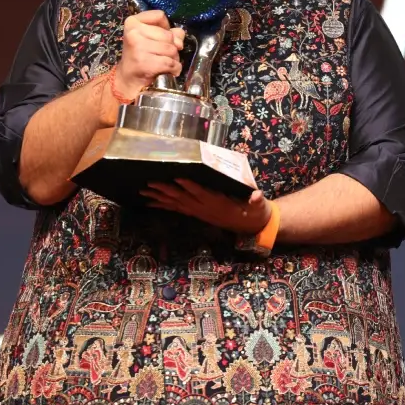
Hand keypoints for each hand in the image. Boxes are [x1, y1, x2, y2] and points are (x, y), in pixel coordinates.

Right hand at [116, 10, 186, 99]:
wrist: (128, 79)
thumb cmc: (141, 56)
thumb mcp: (152, 39)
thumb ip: (169, 32)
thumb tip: (179, 37)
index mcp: (133, 22)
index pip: (159, 16)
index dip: (166, 27)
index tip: (161, 37)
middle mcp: (133, 32)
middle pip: (168, 35)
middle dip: (172, 47)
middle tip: (163, 55)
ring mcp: (138, 47)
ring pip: (171, 49)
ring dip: (174, 59)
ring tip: (164, 63)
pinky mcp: (144, 62)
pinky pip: (170, 63)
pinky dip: (174, 68)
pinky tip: (168, 71)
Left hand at [142, 178, 271, 235]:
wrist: (253, 226)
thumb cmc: (255, 211)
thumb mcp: (259, 206)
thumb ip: (257, 200)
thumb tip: (257, 196)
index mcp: (219, 203)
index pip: (202, 193)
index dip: (190, 187)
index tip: (178, 178)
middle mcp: (206, 209)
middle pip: (183, 199)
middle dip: (166, 191)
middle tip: (151, 183)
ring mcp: (200, 212)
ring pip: (177, 204)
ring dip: (160, 198)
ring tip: (144, 192)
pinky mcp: (197, 214)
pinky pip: (178, 210)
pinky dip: (164, 206)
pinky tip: (152, 203)